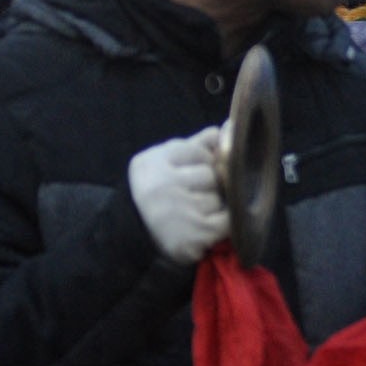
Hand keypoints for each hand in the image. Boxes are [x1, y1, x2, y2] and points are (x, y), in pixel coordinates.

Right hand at [128, 125, 229, 265]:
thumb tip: (228, 127)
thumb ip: (197, 144)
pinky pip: (227, 220)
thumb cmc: (159, 194)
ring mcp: (178, 210)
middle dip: (209, 185)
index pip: (199, 151)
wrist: (137, 238)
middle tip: (190, 197)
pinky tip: (204, 226)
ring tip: (193, 213)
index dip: (202, 162)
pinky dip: (222, 223)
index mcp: (153, 162)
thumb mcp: (167, 163)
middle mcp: (162, 184)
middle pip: (212, 174)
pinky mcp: (195, 233)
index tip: (187, 174)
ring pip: (219, 198)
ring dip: (214, 206)